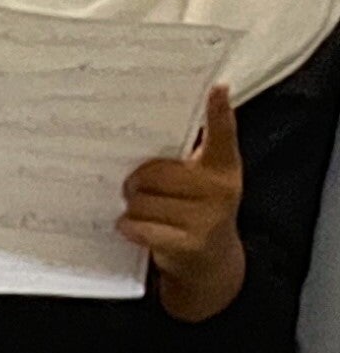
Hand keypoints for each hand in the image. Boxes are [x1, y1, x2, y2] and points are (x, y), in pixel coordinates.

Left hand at [126, 87, 246, 322]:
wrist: (211, 264)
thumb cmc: (195, 212)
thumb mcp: (202, 183)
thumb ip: (185, 159)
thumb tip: (142, 129)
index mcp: (223, 168)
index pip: (222, 136)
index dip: (219, 112)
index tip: (217, 89)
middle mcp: (220, 190)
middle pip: (154, 172)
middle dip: (137, 181)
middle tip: (137, 188)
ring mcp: (207, 218)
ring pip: (141, 201)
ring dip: (131, 207)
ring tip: (143, 212)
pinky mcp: (188, 243)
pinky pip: (138, 226)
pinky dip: (128, 227)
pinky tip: (134, 227)